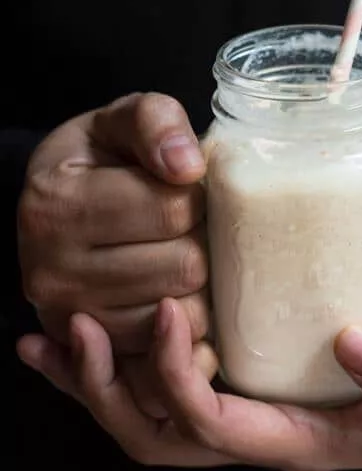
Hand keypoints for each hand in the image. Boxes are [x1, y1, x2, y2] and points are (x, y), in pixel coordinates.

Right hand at [18, 92, 209, 414]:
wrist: (61, 201)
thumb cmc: (101, 158)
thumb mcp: (123, 119)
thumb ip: (156, 122)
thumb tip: (188, 166)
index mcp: (56, 204)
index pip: (173, 209)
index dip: (197, 196)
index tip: (185, 187)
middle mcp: (51, 270)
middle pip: (184, 266)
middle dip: (201, 240)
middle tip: (188, 224)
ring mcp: (70, 318)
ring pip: (184, 314)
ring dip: (198, 283)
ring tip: (178, 251)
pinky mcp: (96, 351)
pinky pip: (172, 347)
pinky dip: (185, 320)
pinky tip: (172, 286)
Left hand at [18, 300, 361, 470]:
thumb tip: (354, 347)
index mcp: (305, 443)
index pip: (217, 429)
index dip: (180, 380)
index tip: (170, 312)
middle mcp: (266, 432)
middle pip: (162, 435)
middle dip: (109, 390)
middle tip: (70, 331)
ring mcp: (256, 403)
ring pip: (155, 413)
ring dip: (101, 378)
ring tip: (53, 334)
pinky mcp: (255, 369)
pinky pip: (177, 376)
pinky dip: (130, 357)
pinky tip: (103, 320)